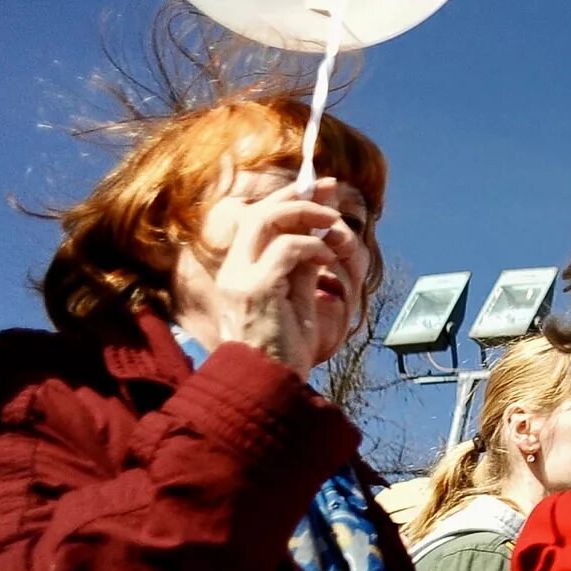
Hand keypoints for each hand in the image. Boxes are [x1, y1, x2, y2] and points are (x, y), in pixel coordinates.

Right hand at [212, 180, 362, 376]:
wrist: (268, 382)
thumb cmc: (283, 348)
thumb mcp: (297, 299)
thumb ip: (303, 269)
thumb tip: (321, 239)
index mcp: (240, 271)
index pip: (257, 221)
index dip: (288, 199)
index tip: (321, 188)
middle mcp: (235, 270)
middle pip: (259, 213)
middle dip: (298, 195)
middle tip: (333, 190)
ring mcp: (241, 278)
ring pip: (267, 220)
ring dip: (307, 215)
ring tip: (335, 225)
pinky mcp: (257, 288)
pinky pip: (288, 248)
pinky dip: (314, 246)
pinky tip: (329, 260)